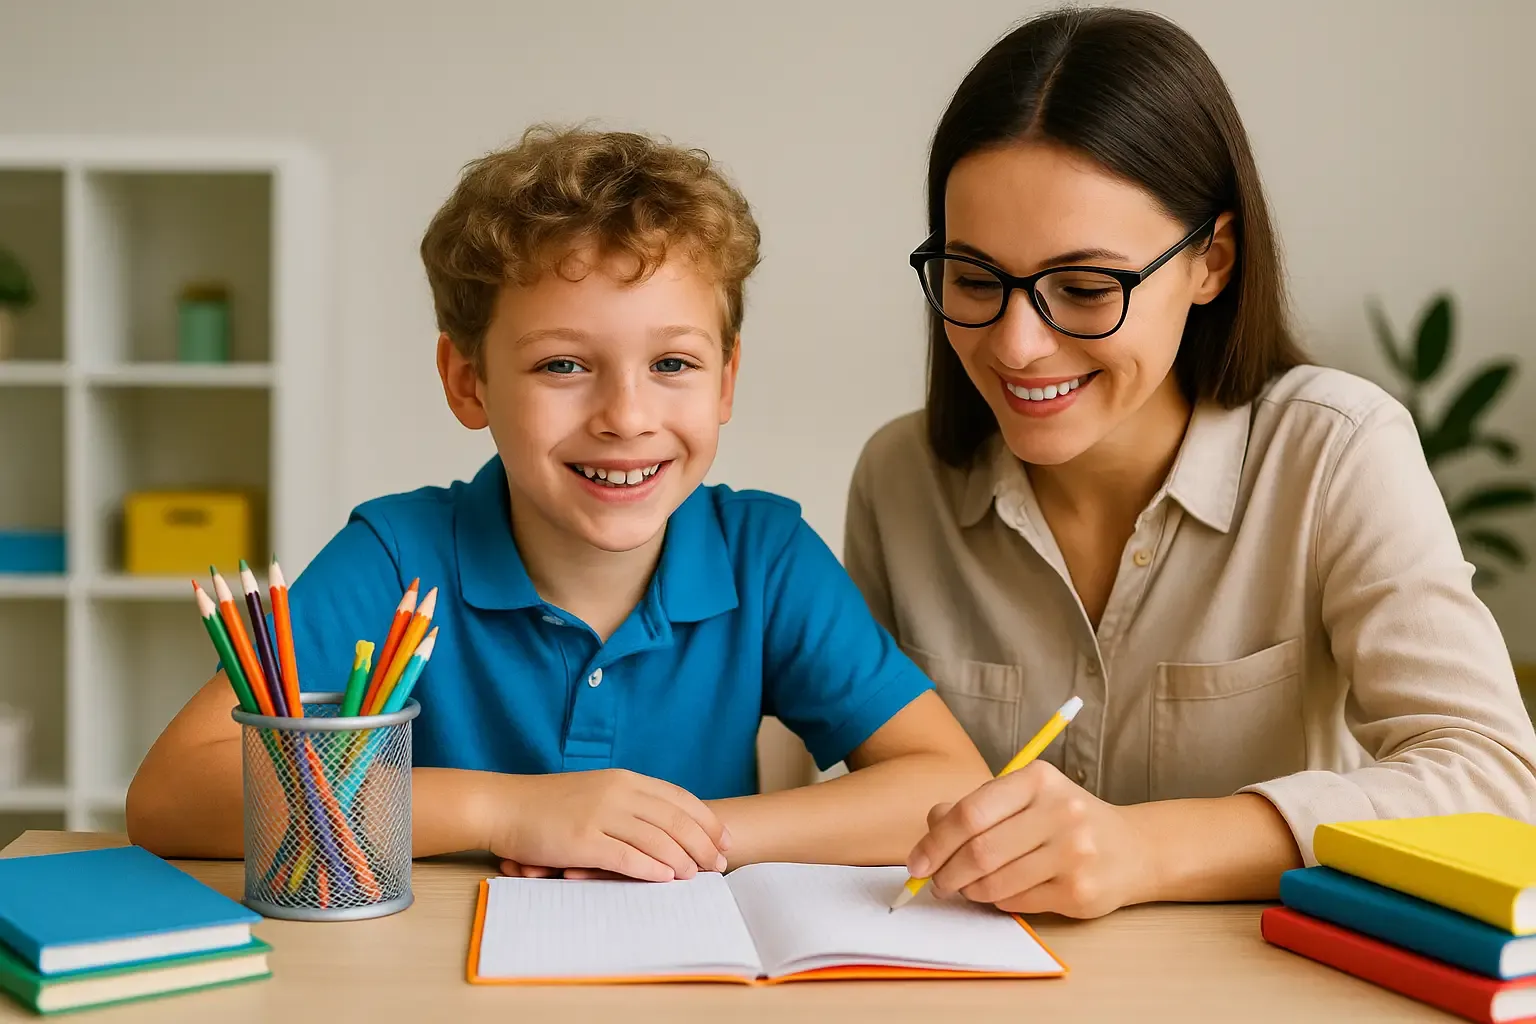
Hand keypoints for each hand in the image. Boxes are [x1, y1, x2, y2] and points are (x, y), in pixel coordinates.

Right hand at [486, 769, 730, 882]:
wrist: (504, 806)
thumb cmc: (549, 804)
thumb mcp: (595, 791)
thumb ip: (628, 802)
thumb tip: (664, 825)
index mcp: (624, 779)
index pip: (679, 798)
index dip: (706, 820)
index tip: (725, 839)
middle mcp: (618, 792)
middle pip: (675, 819)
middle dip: (703, 843)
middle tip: (720, 863)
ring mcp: (600, 815)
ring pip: (656, 838)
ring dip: (683, 859)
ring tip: (698, 875)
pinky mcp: (582, 840)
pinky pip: (626, 856)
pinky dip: (651, 868)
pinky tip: (666, 878)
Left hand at [905, 761, 1151, 918]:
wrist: (1133, 848)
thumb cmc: (1063, 820)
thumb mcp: (1024, 799)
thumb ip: (976, 807)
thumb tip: (931, 829)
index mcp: (1037, 779)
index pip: (970, 812)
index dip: (935, 842)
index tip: (917, 863)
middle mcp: (1060, 811)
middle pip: (979, 851)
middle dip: (946, 873)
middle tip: (937, 883)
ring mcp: (1074, 852)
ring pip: (995, 882)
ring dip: (970, 890)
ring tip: (967, 887)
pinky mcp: (1080, 890)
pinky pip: (1017, 902)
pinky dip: (997, 901)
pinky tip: (1001, 892)